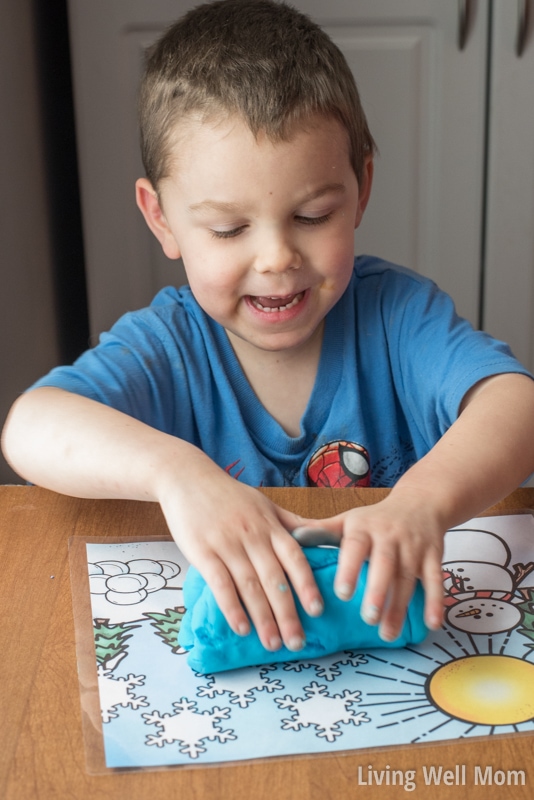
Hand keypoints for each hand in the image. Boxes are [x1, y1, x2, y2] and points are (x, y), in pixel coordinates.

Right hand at [155, 461, 323, 652]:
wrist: (188, 478)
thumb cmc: (229, 495)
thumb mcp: (265, 504)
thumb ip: (291, 524)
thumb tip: (322, 536)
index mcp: (270, 525)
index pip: (294, 557)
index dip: (306, 584)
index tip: (317, 610)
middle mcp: (252, 535)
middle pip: (274, 578)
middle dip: (287, 613)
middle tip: (296, 642)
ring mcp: (227, 544)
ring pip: (249, 585)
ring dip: (263, 617)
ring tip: (273, 643)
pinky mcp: (202, 552)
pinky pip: (220, 583)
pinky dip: (231, 607)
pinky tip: (241, 627)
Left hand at [309, 493, 444, 640]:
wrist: (421, 502)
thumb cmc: (376, 518)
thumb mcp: (350, 519)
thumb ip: (323, 531)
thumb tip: (292, 538)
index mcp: (364, 527)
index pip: (356, 545)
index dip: (350, 568)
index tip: (342, 593)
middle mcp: (390, 535)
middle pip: (385, 563)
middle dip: (378, 590)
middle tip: (367, 617)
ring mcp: (414, 546)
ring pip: (408, 577)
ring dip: (400, 605)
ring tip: (387, 632)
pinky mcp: (434, 555)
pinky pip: (435, 580)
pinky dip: (435, 601)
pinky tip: (431, 624)